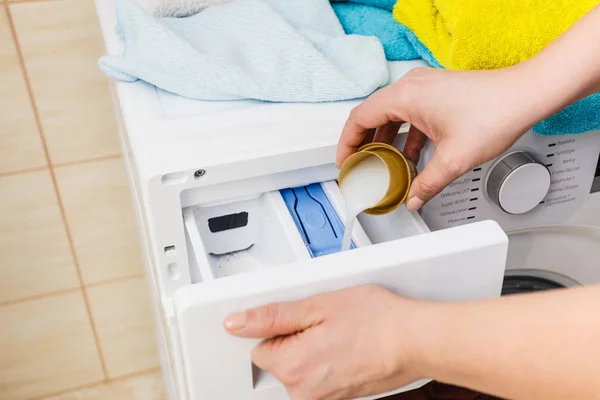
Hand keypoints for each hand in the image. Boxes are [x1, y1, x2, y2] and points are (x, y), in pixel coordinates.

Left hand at [223, 285, 427, 399]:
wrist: (415, 340)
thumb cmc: (376, 321)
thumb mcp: (317, 306)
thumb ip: (271, 316)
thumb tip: (237, 323)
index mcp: (292, 367)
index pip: (259, 345)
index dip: (280, 325)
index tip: (300, 317)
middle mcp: (304, 391)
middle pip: (279, 358)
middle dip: (296, 337)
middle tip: (325, 321)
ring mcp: (324, 397)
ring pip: (300, 366)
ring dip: (314, 348)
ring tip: (341, 332)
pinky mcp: (339, 397)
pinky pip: (320, 375)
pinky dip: (328, 359)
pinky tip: (348, 344)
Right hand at [336, 66, 542, 210]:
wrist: (525, 95)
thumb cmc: (495, 112)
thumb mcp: (454, 159)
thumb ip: (427, 184)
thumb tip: (414, 199)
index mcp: (406, 97)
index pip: (359, 118)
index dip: (346, 143)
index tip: (344, 162)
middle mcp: (411, 87)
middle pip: (371, 115)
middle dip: (362, 143)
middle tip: (358, 165)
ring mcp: (424, 87)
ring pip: (390, 114)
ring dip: (383, 139)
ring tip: (381, 163)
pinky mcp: (436, 92)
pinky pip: (408, 113)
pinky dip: (403, 134)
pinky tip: (409, 155)